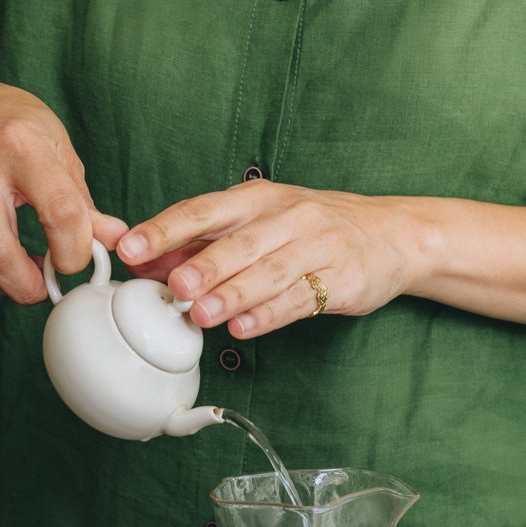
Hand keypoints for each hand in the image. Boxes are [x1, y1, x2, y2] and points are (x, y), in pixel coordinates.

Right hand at [0, 82, 126, 303]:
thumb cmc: (13, 127)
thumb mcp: (57, 150)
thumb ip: (83, 202)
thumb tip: (115, 241)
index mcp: (20, 142)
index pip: (58, 212)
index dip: (73, 251)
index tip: (76, 261)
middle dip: (27, 287)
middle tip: (44, 288)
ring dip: (1, 284)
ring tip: (21, 276)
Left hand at [116, 182, 419, 338]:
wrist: (393, 235)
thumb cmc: (313, 228)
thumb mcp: (259, 222)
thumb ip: (203, 243)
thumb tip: (144, 264)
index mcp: (259, 198)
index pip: (204, 209)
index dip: (166, 229)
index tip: (132, 247)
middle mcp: (290, 216)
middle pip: (240, 242)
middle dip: (205, 265)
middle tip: (175, 285)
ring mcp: (320, 247)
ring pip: (270, 272)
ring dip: (233, 295)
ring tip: (202, 315)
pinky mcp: (343, 281)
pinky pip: (301, 299)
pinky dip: (270, 315)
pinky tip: (244, 329)